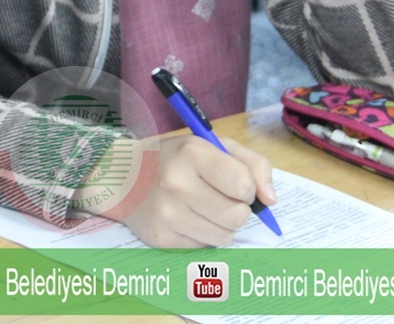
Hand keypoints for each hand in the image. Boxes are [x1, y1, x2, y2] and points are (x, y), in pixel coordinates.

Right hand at [82, 135, 274, 247]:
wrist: (123, 177)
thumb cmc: (176, 159)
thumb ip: (253, 164)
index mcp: (192, 153)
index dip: (247, 188)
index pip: (244, 185)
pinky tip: (187, 219)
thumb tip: (271, 200)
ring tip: (203, 208)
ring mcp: (166, 214)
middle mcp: (176, 184)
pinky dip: (202, 236)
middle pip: (237, 216)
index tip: (235, 184)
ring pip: (224, 237)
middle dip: (237, 210)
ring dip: (222, 225)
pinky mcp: (161, 239)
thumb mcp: (214, 146)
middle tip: (221, 198)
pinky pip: (204, 248)